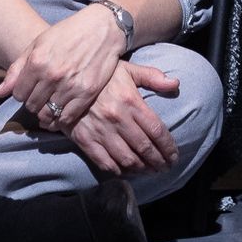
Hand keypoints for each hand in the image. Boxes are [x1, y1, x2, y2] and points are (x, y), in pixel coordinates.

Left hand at [0, 4, 123, 131]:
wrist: (103, 28)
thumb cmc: (68, 33)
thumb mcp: (38, 44)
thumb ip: (17, 69)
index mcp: (37, 62)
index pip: (18, 94)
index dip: (22, 93)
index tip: (31, 89)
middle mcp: (52, 76)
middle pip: (32, 106)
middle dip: (34, 103)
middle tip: (42, 96)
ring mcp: (70, 86)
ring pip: (48, 114)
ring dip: (47, 112)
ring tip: (51, 105)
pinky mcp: (87, 93)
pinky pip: (67, 118)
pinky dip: (61, 119)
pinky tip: (61, 112)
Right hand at [65, 61, 182, 175]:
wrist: (66, 82)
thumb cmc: (102, 76)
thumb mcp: (128, 70)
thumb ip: (153, 77)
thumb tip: (175, 84)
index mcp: (131, 102)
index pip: (156, 130)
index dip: (168, 147)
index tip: (174, 156)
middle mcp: (118, 119)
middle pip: (144, 148)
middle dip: (158, 161)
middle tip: (165, 167)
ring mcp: (101, 132)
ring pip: (127, 159)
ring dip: (142, 169)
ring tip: (150, 171)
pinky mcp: (85, 141)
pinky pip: (105, 163)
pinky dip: (118, 171)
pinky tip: (127, 172)